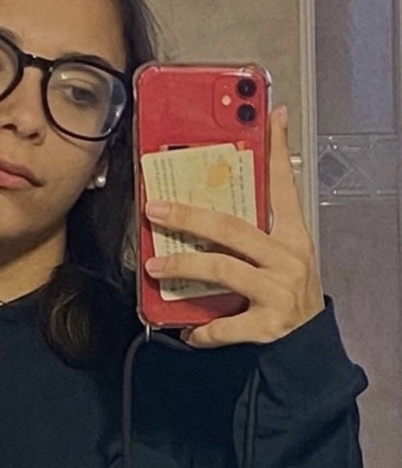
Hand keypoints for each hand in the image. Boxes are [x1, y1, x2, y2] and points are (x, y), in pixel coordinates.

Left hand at [143, 105, 324, 348]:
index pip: (285, 186)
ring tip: (155, 264)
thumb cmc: (288, 298)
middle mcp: (288, 259)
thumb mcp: (283, 259)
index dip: (277, 150)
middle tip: (155, 209)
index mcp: (292, 237)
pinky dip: (201, 328)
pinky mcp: (268, 325)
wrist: (311, 351)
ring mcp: (279, 292)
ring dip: (183, 265)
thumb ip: (256, 232)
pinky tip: (187, 330)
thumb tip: (213, 207)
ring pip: (222, 269)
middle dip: (188, 216)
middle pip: (232, 228)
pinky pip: (224, 324)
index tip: (271, 116)